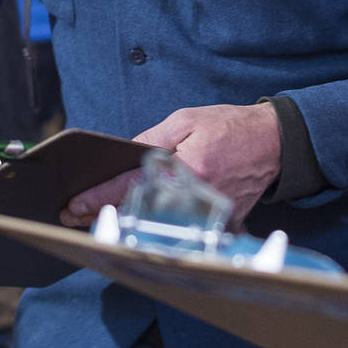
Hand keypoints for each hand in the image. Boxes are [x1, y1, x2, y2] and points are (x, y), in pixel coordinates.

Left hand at [61, 102, 281, 228]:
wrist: (274, 143)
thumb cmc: (229, 128)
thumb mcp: (186, 121)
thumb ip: (151, 140)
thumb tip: (123, 155)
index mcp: (186, 167)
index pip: (131, 185)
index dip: (98, 197)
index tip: (74, 204)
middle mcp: (195, 195)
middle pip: (140, 212)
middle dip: (105, 213)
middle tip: (73, 215)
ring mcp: (207, 213)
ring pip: (158, 223)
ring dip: (125, 222)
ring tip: (97, 217)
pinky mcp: (218, 222)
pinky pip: (181, 226)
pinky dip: (157, 224)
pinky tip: (138, 220)